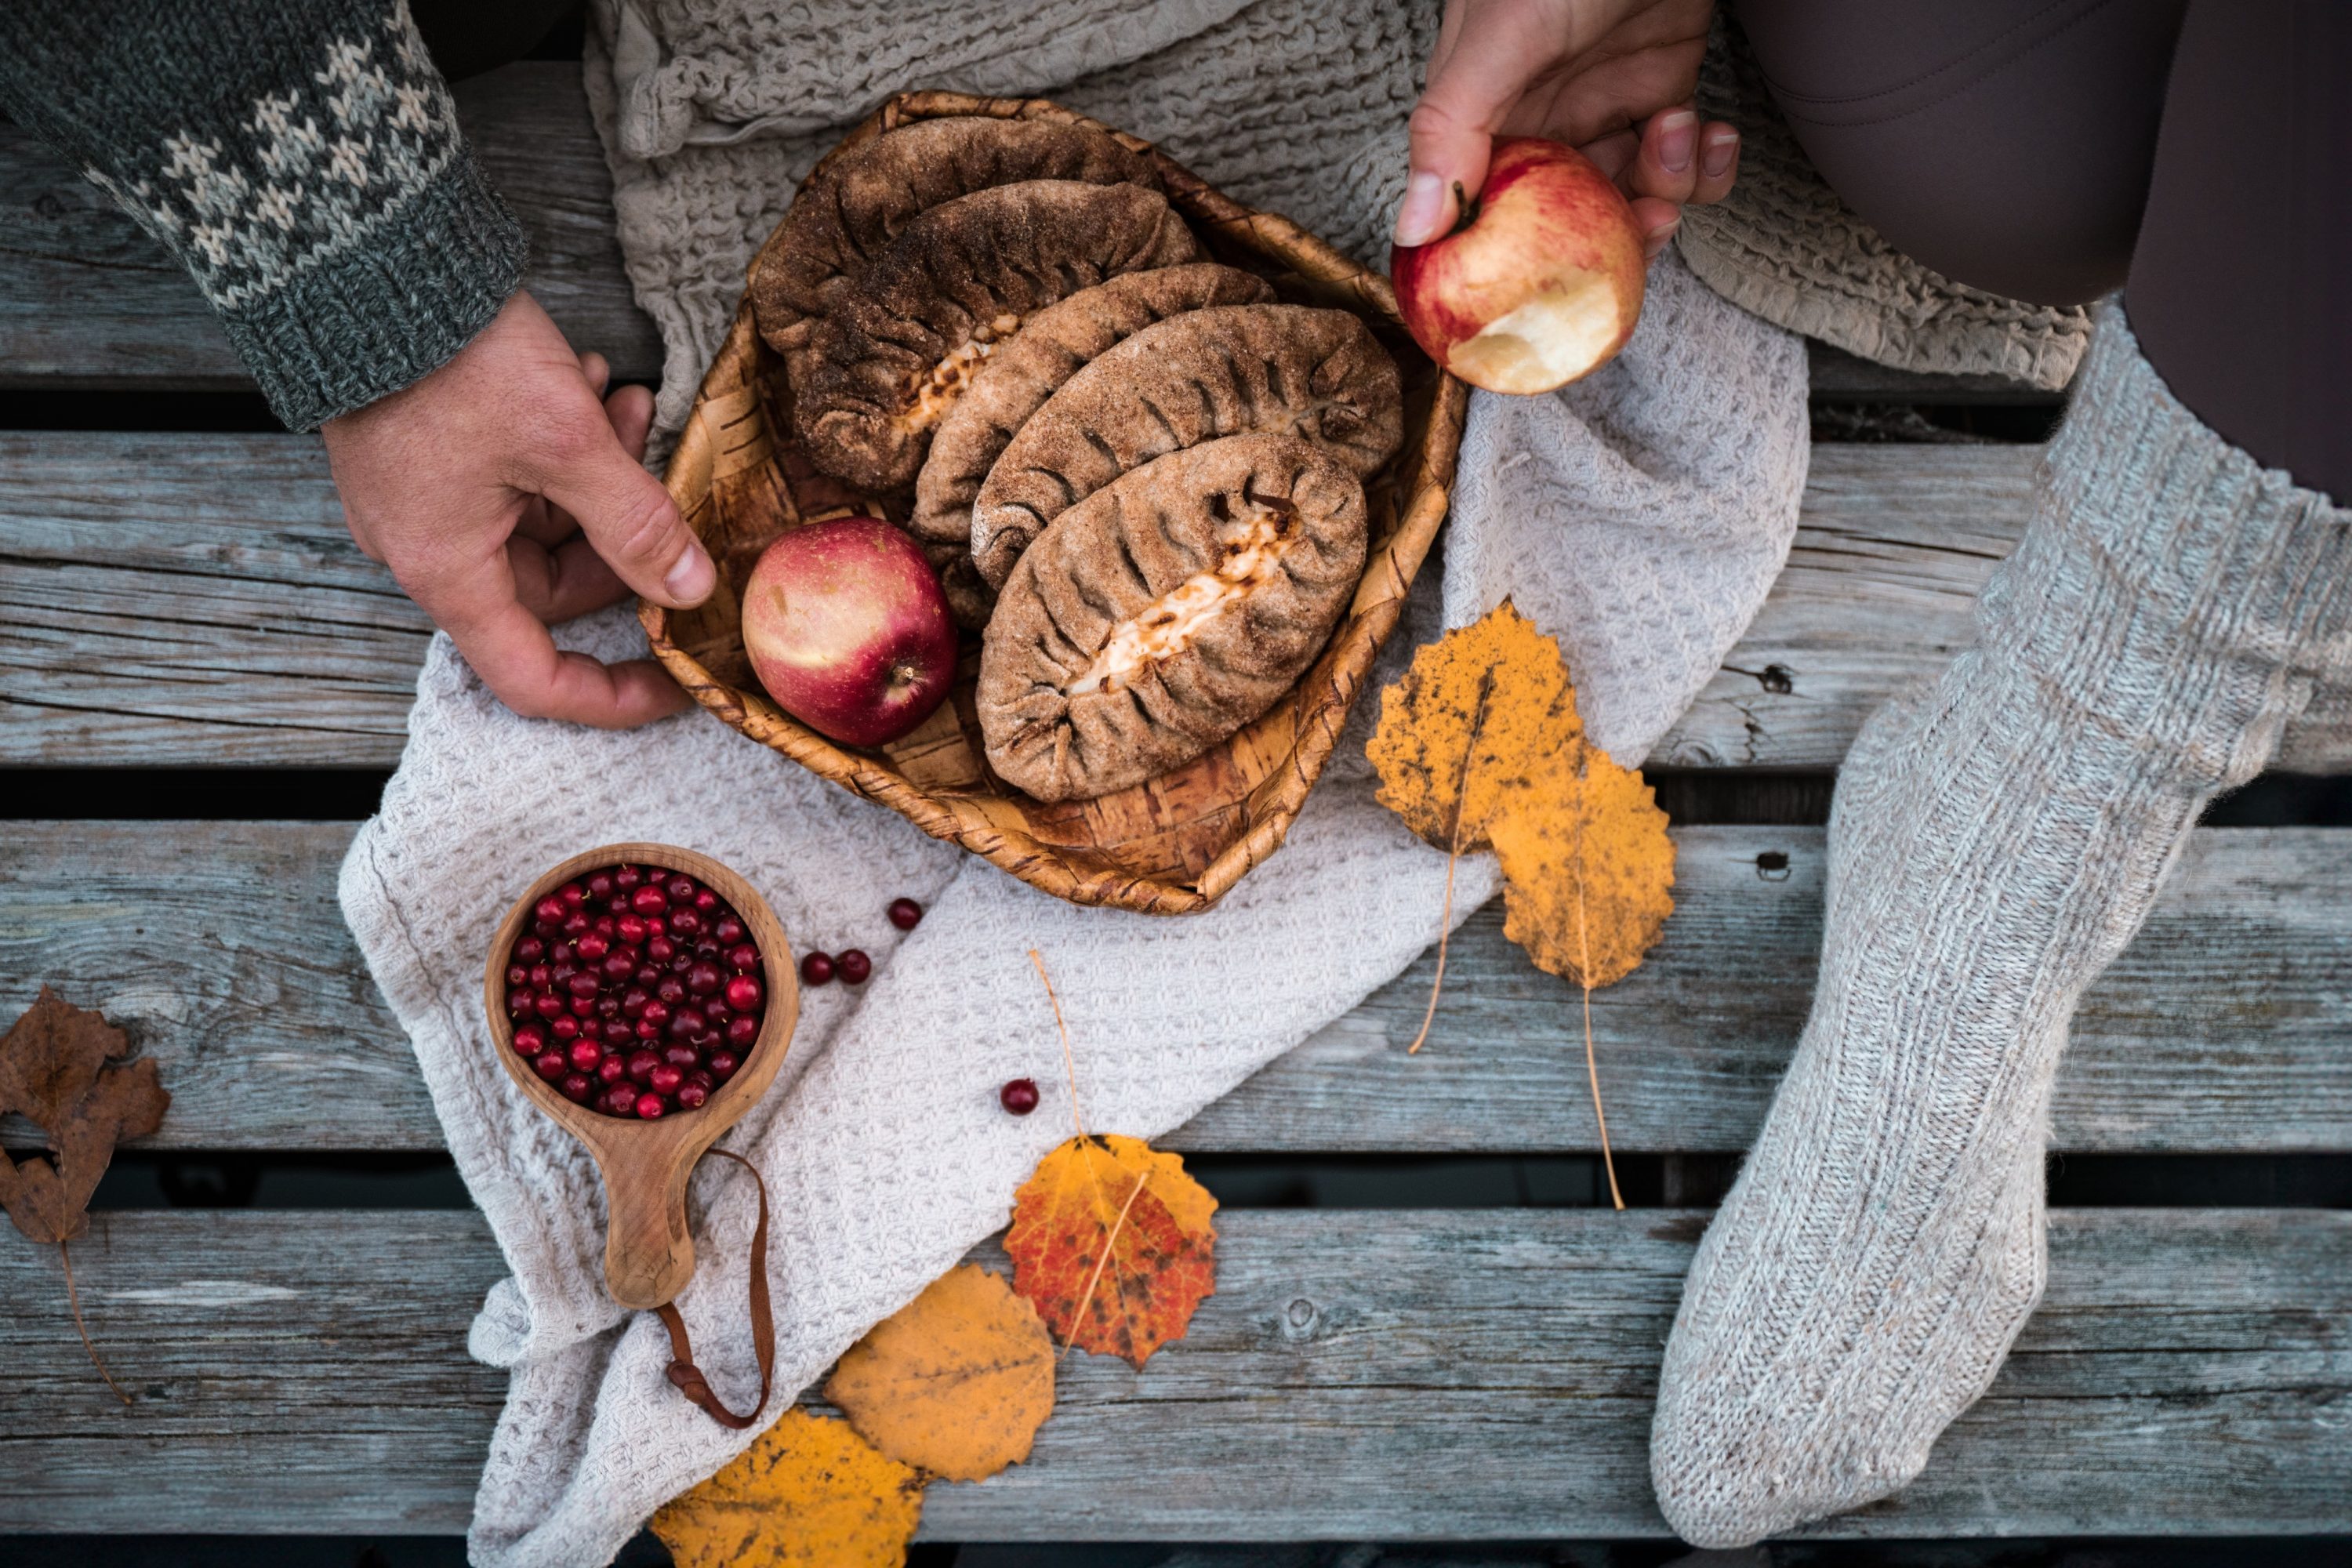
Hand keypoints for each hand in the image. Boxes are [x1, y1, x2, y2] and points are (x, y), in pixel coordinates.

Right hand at [322, 291, 714, 727]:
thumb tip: (691, 588)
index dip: (611, 693)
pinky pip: (510, 475)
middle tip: (659, 468)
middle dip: (621, 535)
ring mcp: (423, 498)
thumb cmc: (455, 356)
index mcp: (448, 571)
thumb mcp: (568, 443)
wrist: (365, 257)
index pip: (534, 677)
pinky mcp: (427, 450)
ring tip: (629, 403)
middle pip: (551, 587)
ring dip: (598, 474)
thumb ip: (637, 526)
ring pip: (540, 520)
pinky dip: (560, 443)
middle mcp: (427, 547)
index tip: (675, 681)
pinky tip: (591, 382)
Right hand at [1397, 0, 1738, 258]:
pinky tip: (1712, 129)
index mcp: (1486, 115)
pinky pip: (1682, 162)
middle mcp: (1543, 120)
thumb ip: (1452, 129)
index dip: (1514, 259)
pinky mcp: (1662, 90)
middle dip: (1612, 236)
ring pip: (1631, 196)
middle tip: (1647, 219)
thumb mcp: (1500, 38)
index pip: (1483, 212)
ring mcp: (1604, 107)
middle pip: (1566, 222)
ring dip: (1670, 184)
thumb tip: (1412, 228)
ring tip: (1677, 128)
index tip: (1551, 291)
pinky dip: (1707, 163)